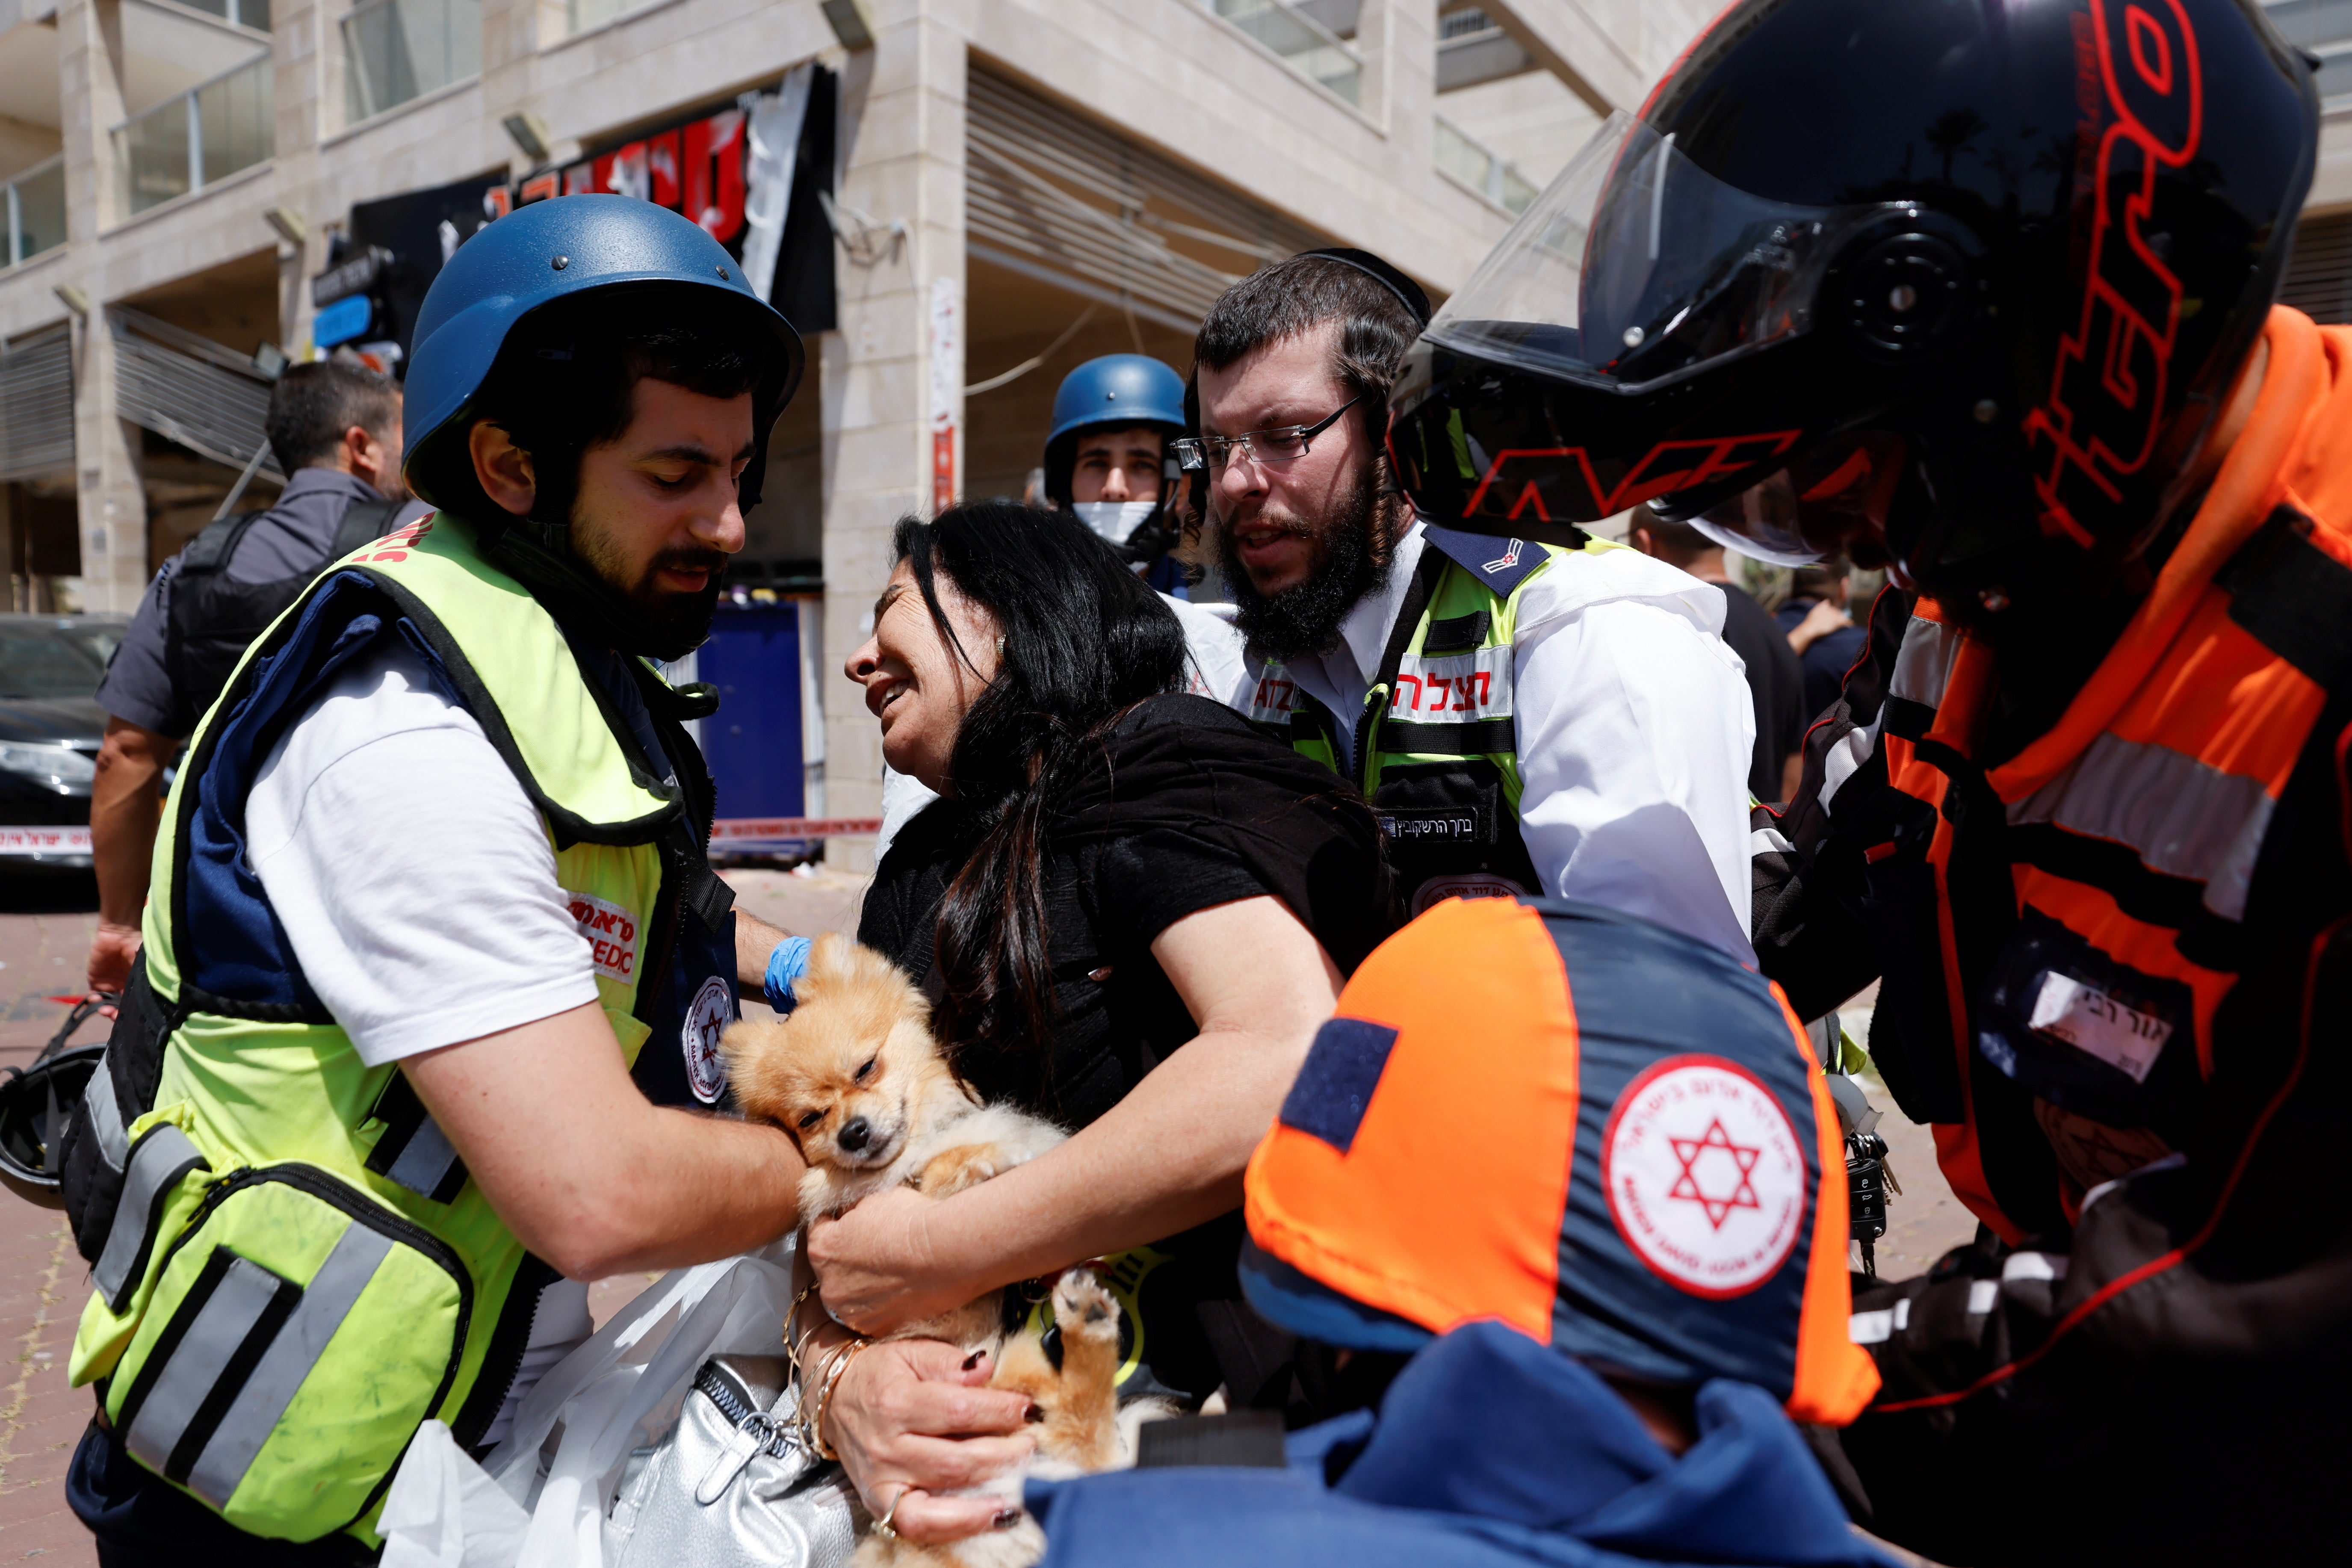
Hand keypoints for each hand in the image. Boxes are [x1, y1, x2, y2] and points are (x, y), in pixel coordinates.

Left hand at [86, 921, 140, 1014]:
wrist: (121, 933)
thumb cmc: (138, 947)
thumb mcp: (147, 966)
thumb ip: (149, 981)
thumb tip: (154, 999)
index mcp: (137, 985)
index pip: (134, 1003)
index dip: (132, 1012)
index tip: (129, 1016)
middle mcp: (124, 987)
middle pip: (120, 1007)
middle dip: (116, 1014)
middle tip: (114, 1015)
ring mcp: (109, 984)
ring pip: (106, 1004)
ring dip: (105, 1009)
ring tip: (105, 1009)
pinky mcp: (95, 980)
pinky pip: (93, 995)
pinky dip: (94, 1000)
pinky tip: (96, 1000)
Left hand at [807, 1184, 980, 1334]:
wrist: (947, 1253)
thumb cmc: (911, 1222)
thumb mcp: (873, 1199)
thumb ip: (853, 1210)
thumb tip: (851, 1214)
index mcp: (822, 1249)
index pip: (819, 1230)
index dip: (837, 1221)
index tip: (853, 1219)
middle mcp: (829, 1286)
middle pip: (833, 1268)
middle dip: (849, 1257)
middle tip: (878, 1247)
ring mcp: (852, 1312)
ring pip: (852, 1295)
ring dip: (865, 1284)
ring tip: (894, 1269)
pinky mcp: (877, 1328)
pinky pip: (874, 1313)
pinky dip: (884, 1303)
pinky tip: (904, 1287)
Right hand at [822, 1337, 1034, 1543]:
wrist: (835, 1400)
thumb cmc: (882, 1374)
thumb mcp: (912, 1353)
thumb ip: (949, 1362)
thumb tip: (986, 1369)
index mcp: (896, 1402)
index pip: (958, 1411)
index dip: (1000, 1411)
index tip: (1028, 1409)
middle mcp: (887, 1447)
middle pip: (956, 1460)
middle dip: (1004, 1454)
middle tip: (1031, 1444)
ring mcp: (882, 1482)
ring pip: (942, 1498)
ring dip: (990, 1495)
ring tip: (1023, 1484)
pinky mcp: (881, 1507)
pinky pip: (921, 1526)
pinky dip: (961, 1526)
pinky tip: (994, 1515)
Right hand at [1786, 598, 1852, 654]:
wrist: (1811, 628)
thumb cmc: (1811, 621)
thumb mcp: (1814, 610)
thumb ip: (1821, 605)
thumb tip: (1827, 600)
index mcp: (1826, 607)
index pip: (1834, 609)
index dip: (1835, 614)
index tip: (1833, 618)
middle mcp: (1831, 610)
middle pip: (1838, 613)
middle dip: (1839, 617)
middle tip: (1837, 623)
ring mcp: (1834, 616)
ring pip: (1842, 617)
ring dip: (1844, 620)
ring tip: (1846, 623)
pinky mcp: (1836, 622)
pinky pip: (1845, 622)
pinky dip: (1848, 623)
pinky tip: (1850, 624)